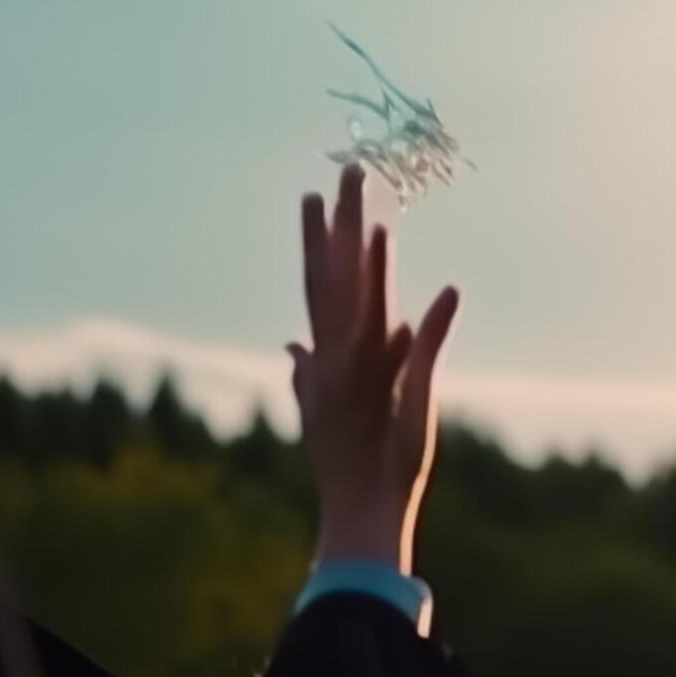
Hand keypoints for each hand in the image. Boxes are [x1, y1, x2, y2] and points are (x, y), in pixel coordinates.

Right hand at [290, 164, 458, 570]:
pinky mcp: (375, 374)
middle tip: (346, 170)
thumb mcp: (323, 410)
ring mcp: (352, 359)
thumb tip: (290, 345)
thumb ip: (306, 373)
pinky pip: (379, 319)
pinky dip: (381, 277)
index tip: (316, 197)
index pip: (321, 285)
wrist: (361, 506)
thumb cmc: (352, 464)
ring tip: (358, 190)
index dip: (317, 240)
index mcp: (329, 354)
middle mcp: (337, 349)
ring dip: (354, 236)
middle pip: (335, 272)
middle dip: (337, 221)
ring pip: (352, 286)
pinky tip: (384, 238)